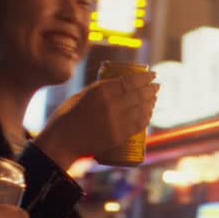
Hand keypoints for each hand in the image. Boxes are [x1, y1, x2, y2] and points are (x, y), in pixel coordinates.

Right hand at [33, 72, 159, 168]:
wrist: (61, 142)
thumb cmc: (66, 117)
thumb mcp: (80, 96)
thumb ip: (98, 90)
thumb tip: (117, 84)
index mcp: (100, 91)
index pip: (130, 82)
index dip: (144, 78)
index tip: (153, 75)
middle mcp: (111, 105)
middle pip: (139, 94)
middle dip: (151, 89)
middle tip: (156, 86)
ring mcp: (116, 121)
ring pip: (141, 109)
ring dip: (150, 102)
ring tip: (154, 98)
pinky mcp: (118, 136)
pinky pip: (138, 125)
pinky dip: (146, 118)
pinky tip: (148, 113)